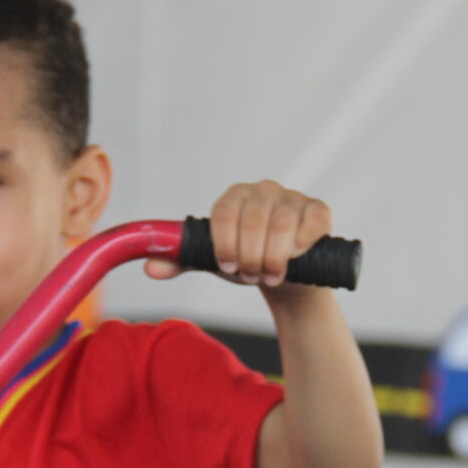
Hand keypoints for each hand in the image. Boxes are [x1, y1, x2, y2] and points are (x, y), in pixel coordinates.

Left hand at [146, 180, 332, 297]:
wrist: (284, 275)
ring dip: (274, 257)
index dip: (225, 243)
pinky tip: (295, 258)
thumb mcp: (213, 260)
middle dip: (251, 256)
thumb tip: (149, 268)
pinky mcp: (318, 210)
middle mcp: (263, 191)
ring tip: (270, 275)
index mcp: (233, 197)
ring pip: (283, 224)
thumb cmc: (246, 261)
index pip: (224, 212)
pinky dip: (303, 242)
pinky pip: (313, 220)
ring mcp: (292, 198)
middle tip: (251, 275)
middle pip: (254, 219)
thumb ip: (183, 260)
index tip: (227, 266)